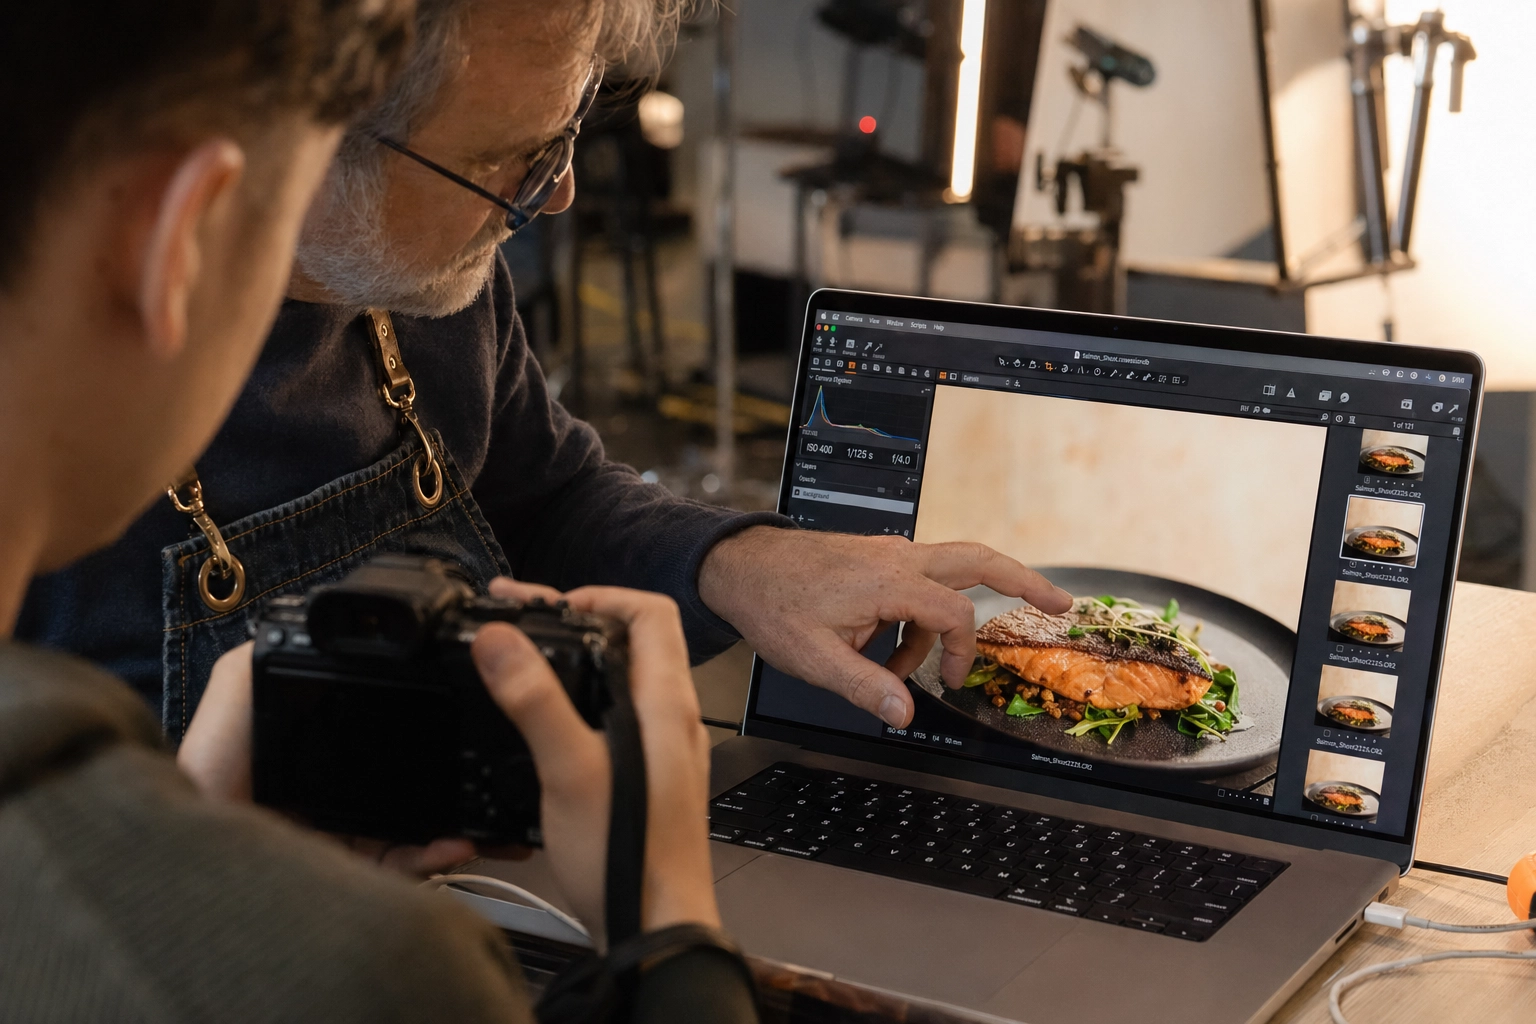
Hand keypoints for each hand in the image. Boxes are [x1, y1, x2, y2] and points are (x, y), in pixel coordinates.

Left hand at [180, 638, 504, 878]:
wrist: (194, 853)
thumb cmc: (207, 776)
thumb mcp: (234, 697)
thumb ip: (259, 662)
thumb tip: (291, 623)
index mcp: (315, 749)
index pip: (379, 729)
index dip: (419, 722)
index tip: (456, 706)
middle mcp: (334, 790)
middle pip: (408, 775)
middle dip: (450, 770)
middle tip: (488, 760)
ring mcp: (344, 832)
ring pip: (416, 820)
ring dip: (455, 816)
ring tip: (484, 806)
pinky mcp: (347, 871)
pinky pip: (402, 863)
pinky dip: (435, 855)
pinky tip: (456, 842)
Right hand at [476, 578, 718, 944]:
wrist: (656, 928)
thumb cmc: (629, 858)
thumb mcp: (569, 770)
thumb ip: (535, 701)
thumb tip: (502, 640)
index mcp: (666, 704)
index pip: (651, 611)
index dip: (602, 593)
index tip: (552, 603)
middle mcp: (675, 720)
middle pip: (636, 641)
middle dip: (579, 622)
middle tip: (526, 625)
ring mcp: (668, 749)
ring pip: (626, 680)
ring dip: (579, 662)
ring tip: (530, 665)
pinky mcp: (653, 778)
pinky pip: (621, 717)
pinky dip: (584, 702)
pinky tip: (551, 724)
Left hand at [697, 528, 1071, 727]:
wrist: (739, 565)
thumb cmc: (772, 603)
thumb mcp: (815, 658)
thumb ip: (866, 688)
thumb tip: (905, 714)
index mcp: (888, 580)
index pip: (955, 614)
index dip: (960, 654)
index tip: (947, 683)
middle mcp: (897, 557)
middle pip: (978, 558)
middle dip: (1024, 580)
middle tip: (1060, 602)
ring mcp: (888, 553)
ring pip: (950, 568)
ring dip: (947, 618)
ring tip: (916, 666)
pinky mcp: (877, 558)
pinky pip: (917, 582)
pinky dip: (918, 614)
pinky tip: (888, 648)